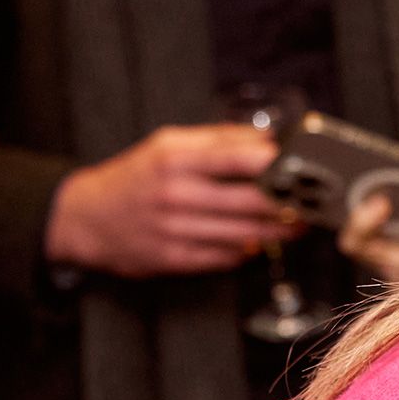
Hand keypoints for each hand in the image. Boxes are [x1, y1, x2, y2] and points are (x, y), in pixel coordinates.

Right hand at [45, 124, 287, 276]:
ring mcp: (174, 230)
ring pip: (246, 235)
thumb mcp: (168, 145)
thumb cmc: (136, 176)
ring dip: (280, 233)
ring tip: (298, 226)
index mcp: (175, 159)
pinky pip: (227, 257)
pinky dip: (247, 250)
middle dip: (290, 206)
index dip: (279, 165)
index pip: (239, 159)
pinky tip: (257, 242)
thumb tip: (268, 139)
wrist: (86, 217)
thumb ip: (219, 141)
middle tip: (312, 205)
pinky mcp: (175, 259)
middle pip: (252, 203)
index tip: (305, 167)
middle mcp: (175, 194)